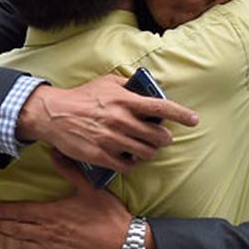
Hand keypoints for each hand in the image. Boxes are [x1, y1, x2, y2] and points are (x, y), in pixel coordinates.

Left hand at [0, 151, 157, 248]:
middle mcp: (47, 233)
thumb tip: (55, 153)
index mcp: (53, 213)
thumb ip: (70, 171)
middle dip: (1, 225)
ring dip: (5, 242)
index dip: (6, 211)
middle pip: (16, 229)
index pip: (21, 211)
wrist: (124, 247)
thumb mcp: (91, 189)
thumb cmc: (109, 217)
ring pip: (21, 246)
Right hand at [16, 74, 198, 171]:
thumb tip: (146, 89)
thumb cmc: (82, 97)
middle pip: (157, 136)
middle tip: (163, 138)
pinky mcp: (100, 155)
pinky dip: (133, 164)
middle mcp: (121, 120)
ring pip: (145, 153)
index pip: (161, 108)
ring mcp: (111, 139)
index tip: (194, 119)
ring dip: (150, 152)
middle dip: (164, 138)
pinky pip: (127, 166)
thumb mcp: (107, 82)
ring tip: (147, 148)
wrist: (54, 114)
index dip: (181, 114)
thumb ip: (128, 85)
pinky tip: (130, 159)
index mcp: (125, 100)